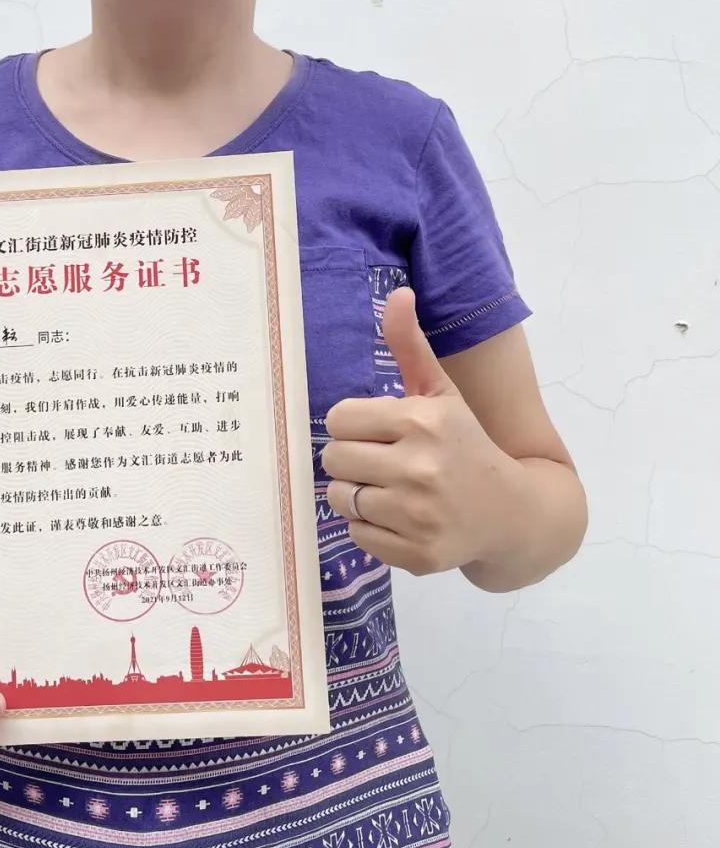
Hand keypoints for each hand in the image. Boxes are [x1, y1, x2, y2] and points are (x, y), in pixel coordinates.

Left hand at [322, 286, 520, 575]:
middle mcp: (420, 467)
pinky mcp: (417, 554)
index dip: (352, 424)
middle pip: (333, 459)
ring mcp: (419, 515)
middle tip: (379, 461)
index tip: (375, 430)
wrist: (514, 511)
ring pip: (340, 498)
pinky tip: (400, 517)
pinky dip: (371, 527)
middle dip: (350, 458)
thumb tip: (397, 293)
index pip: (339, 419)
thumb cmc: (467, 443)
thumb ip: (411, 346)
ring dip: (356, 493)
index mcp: (422, 421)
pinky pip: (358, 534)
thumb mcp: (442, 393)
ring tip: (388, 488)